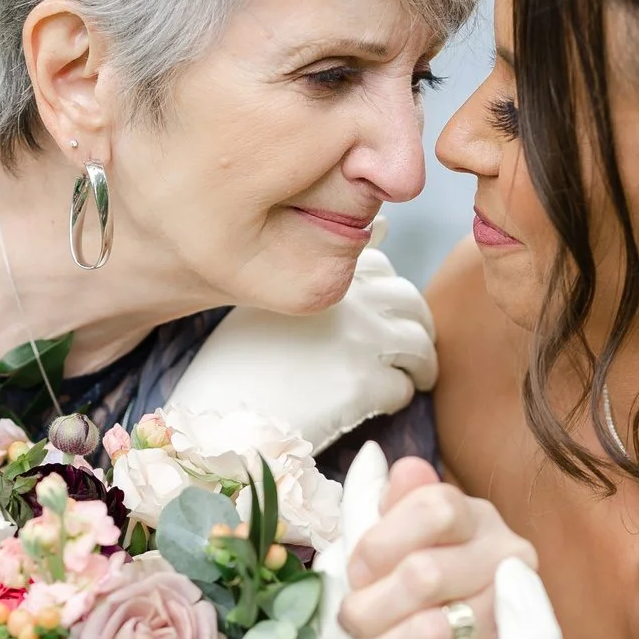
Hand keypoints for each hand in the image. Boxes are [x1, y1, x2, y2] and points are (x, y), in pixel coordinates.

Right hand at [168, 235, 436, 452]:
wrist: (217, 413)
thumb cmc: (236, 357)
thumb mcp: (270, 294)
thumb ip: (319, 263)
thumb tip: (383, 225)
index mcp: (321, 271)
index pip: (381, 268)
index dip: (385, 291)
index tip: (380, 312)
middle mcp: (347, 299)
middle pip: (410, 303)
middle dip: (416, 324)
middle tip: (412, 347)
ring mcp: (359, 341)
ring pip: (419, 346)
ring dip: (420, 362)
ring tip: (415, 376)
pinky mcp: (364, 386)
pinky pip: (403, 388)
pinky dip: (399, 395)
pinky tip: (383, 403)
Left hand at [333, 456, 537, 638]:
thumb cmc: (408, 584)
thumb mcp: (388, 539)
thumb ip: (375, 502)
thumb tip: (372, 457)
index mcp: (471, 515)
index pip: (434, 507)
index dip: (382, 541)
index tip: (354, 571)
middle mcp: (504, 554)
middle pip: (425, 575)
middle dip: (369, 608)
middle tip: (346, 626)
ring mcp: (513, 610)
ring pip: (435, 630)